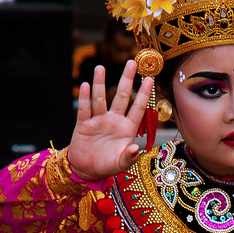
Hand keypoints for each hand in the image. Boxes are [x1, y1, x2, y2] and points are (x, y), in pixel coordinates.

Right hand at [68, 60, 153, 181]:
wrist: (87, 170)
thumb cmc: (108, 165)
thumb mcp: (121, 164)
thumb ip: (129, 157)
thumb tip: (136, 149)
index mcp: (127, 128)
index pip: (138, 108)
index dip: (144, 94)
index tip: (149, 79)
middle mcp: (114, 120)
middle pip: (121, 96)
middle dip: (126, 80)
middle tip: (131, 62)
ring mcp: (99, 120)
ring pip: (101, 99)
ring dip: (100, 84)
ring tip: (100, 68)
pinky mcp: (84, 124)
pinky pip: (85, 109)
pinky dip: (85, 98)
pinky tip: (86, 85)